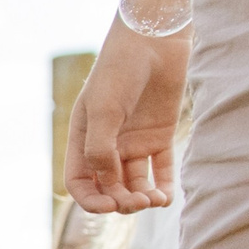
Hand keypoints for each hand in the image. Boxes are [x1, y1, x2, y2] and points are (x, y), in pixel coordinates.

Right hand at [63, 22, 189, 213]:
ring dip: (142, 196)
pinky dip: (164, 185)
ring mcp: (134, 142)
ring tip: (154, 201)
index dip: (90, 199)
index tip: (108, 207)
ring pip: (135, 181)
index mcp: (83, 139)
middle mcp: (107, 144)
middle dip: (120, 200)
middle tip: (137, 202)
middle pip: (109, 186)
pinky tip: (168, 197)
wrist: (153, 41)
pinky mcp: (160, 136)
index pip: (80, 181)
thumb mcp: (104, 110)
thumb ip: (102, 148)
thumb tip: (108, 184)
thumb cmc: (120, 70)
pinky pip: (161, 168)